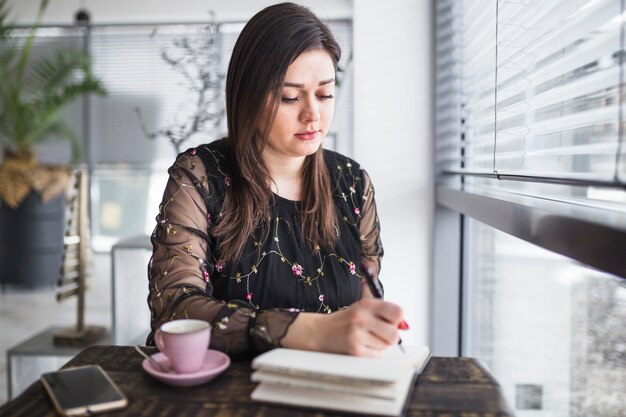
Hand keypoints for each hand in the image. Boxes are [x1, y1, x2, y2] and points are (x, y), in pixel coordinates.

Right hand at [281, 299, 403, 356]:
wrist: (318, 332)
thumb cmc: (345, 322)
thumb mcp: (363, 310)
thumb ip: (384, 314)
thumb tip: (405, 326)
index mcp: (366, 304)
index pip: (397, 312)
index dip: (397, 319)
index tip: (390, 322)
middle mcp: (362, 317)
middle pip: (394, 333)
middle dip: (389, 337)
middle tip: (378, 334)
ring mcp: (357, 334)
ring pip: (385, 346)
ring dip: (379, 346)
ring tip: (366, 339)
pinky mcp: (354, 350)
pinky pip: (376, 356)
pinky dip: (372, 354)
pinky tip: (361, 347)